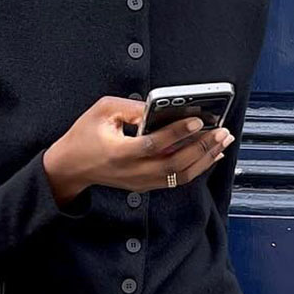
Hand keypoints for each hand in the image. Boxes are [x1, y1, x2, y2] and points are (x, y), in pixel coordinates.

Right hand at [42, 96, 233, 204]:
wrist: (71, 167)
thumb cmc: (84, 135)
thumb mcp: (102, 110)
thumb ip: (132, 108)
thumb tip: (161, 107)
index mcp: (119, 152)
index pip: (153, 144)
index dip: (177, 132)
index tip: (197, 119)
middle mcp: (132, 172)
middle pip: (174, 164)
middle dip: (201, 147)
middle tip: (221, 132)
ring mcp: (140, 182)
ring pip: (180, 175)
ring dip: (204, 159)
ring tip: (222, 143)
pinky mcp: (145, 185)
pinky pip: (176, 179)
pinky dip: (196, 167)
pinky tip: (210, 155)